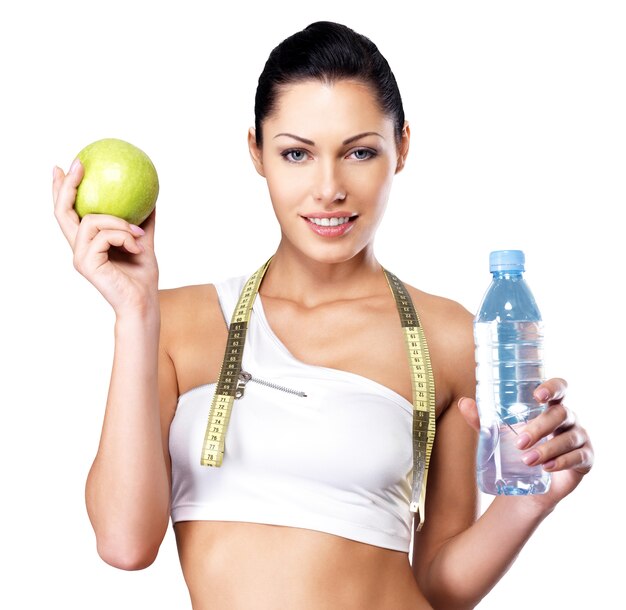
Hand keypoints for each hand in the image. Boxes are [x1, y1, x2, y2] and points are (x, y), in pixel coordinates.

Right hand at [53, 159, 158, 316]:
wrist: (144, 302)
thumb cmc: (143, 277)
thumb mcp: (144, 242)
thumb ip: (143, 222)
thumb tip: (151, 198)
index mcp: (89, 243)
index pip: (69, 213)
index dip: (64, 189)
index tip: (70, 165)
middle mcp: (79, 248)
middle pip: (62, 212)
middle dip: (67, 185)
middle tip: (77, 164)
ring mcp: (80, 257)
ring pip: (92, 221)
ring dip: (119, 223)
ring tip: (138, 234)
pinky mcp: (87, 264)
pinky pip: (104, 236)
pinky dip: (124, 237)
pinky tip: (137, 246)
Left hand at [458, 378, 593, 510]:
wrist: (527, 485)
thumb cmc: (515, 449)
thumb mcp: (496, 434)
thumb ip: (481, 419)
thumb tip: (463, 403)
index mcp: (549, 405)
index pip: (559, 388)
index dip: (552, 387)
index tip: (538, 395)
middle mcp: (567, 418)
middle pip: (560, 413)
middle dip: (539, 427)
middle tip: (519, 442)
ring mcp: (579, 437)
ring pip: (568, 437)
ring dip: (547, 448)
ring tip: (526, 460)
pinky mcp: (586, 458)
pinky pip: (578, 457)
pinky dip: (562, 462)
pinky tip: (547, 468)